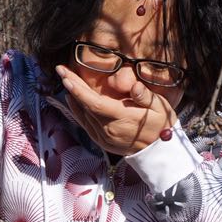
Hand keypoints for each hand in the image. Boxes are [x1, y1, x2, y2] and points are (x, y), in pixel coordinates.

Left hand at [54, 64, 177, 154]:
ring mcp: (104, 137)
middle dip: (72, 87)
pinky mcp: (102, 141)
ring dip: (73, 97)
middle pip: (85, 106)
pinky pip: (85, 124)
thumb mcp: (159, 107)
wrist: (158, 151)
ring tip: (65, 80)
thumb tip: (135, 86)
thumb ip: (145, 96)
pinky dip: (77, 111)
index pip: (95, 103)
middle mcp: (109, 129)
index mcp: (122, 118)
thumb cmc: (160, 124)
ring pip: (83, 115)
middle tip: (61, 71)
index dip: (79, 90)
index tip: (67, 77)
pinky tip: (72, 100)